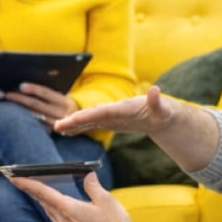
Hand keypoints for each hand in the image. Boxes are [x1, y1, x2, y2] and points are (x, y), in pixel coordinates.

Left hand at [5, 82, 75, 120]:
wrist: (80, 125)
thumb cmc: (66, 107)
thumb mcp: (64, 99)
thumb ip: (51, 95)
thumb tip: (29, 86)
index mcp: (66, 102)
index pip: (47, 93)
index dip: (33, 89)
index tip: (21, 85)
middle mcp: (62, 114)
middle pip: (37, 105)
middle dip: (21, 99)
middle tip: (8, 95)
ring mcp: (56, 126)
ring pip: (34, 116)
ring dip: (20, 110)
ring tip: (8, 104)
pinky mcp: (51, 133)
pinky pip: (35, 125)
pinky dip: (25, 120)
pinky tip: (16, 116)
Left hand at [12, 171, 141, 221]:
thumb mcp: (105, 200)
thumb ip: (93, 186)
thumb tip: (87, 175)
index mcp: (68, 209)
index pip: (42, 193)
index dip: (26, 183)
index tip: (12, 177)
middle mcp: (63, 220)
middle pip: (42, 200)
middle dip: (30, 188)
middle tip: (19, 177)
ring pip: (48, 209)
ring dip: (41, 197)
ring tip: (35, 186)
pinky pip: (56, 217)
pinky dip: (51, 206)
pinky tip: (55, 203)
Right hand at [54, 84, 178, 137]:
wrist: (160, 113)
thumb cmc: (163, 112)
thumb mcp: (163, 110)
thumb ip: (157, 102)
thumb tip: (155, 90)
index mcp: (123, 108)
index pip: (103, 112)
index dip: (88, 115)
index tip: (74, 118)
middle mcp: (113, 110)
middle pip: (91, 114)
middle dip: (74, 119)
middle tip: (58, 125)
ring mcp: (110, 116)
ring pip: (89, 119)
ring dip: (73, 123)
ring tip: (58, 128)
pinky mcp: (110, 122)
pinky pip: (92, 125)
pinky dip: (80, 127)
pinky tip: (69, 131)